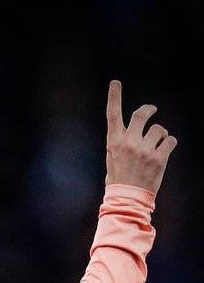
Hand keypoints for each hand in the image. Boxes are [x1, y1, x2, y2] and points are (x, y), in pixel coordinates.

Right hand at [105, 80, 176, 194]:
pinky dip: (169, 145)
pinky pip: (170, 141)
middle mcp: (129, 142)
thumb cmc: (118, 180)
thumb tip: (132, 134)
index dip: (114, 97)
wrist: (127, 198)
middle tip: (152, 110)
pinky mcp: (158, 158)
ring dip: (160, 135)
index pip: (112, 115)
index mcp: (114, 142)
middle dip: (149, 110)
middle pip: (141, 115)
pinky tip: (163, 153)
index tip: (115, 83)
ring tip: (156, 147)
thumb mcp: (113, 159)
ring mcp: (144, 150)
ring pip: (159, 130)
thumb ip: (121, 144)